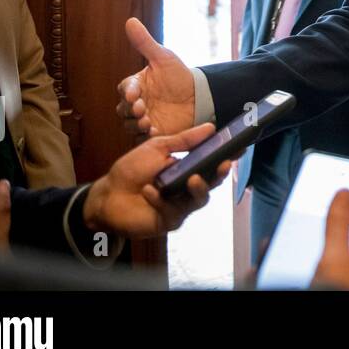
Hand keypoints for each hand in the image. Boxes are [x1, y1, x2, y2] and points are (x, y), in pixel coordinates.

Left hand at [81, 122, 228, 240]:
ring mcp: (180, 205)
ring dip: (199, 189)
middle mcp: (188, 188)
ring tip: (192, 179)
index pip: (212, 162)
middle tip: (223, 165)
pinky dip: (160, 200)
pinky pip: (173, 211)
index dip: (227, 156)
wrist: (108, 195)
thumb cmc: (132, 170)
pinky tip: (149, 191)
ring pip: (200, 200)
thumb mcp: (158, 148)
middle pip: (212, 183)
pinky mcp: (169, 221)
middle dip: (220, 174)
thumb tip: (211, 127)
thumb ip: (184, 140)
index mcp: (188, 168)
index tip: (240, 147)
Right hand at [114, 17, 194, 136]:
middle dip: (130, 109)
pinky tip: (153, 133)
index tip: (134, 93)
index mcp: (136, 85)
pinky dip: (145, 136)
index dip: (127, 91)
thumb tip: (130, 21)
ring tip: (146, 122)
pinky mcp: (153, 132)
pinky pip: (142, 137)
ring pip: (129, 124)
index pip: (124, 88)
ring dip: (135, 124)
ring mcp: (143, 118)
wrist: (199, 97)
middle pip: (123, 109)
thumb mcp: (163, 57)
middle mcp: (136, 103)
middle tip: (142, 108)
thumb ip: (145, 42)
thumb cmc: (179, 76)